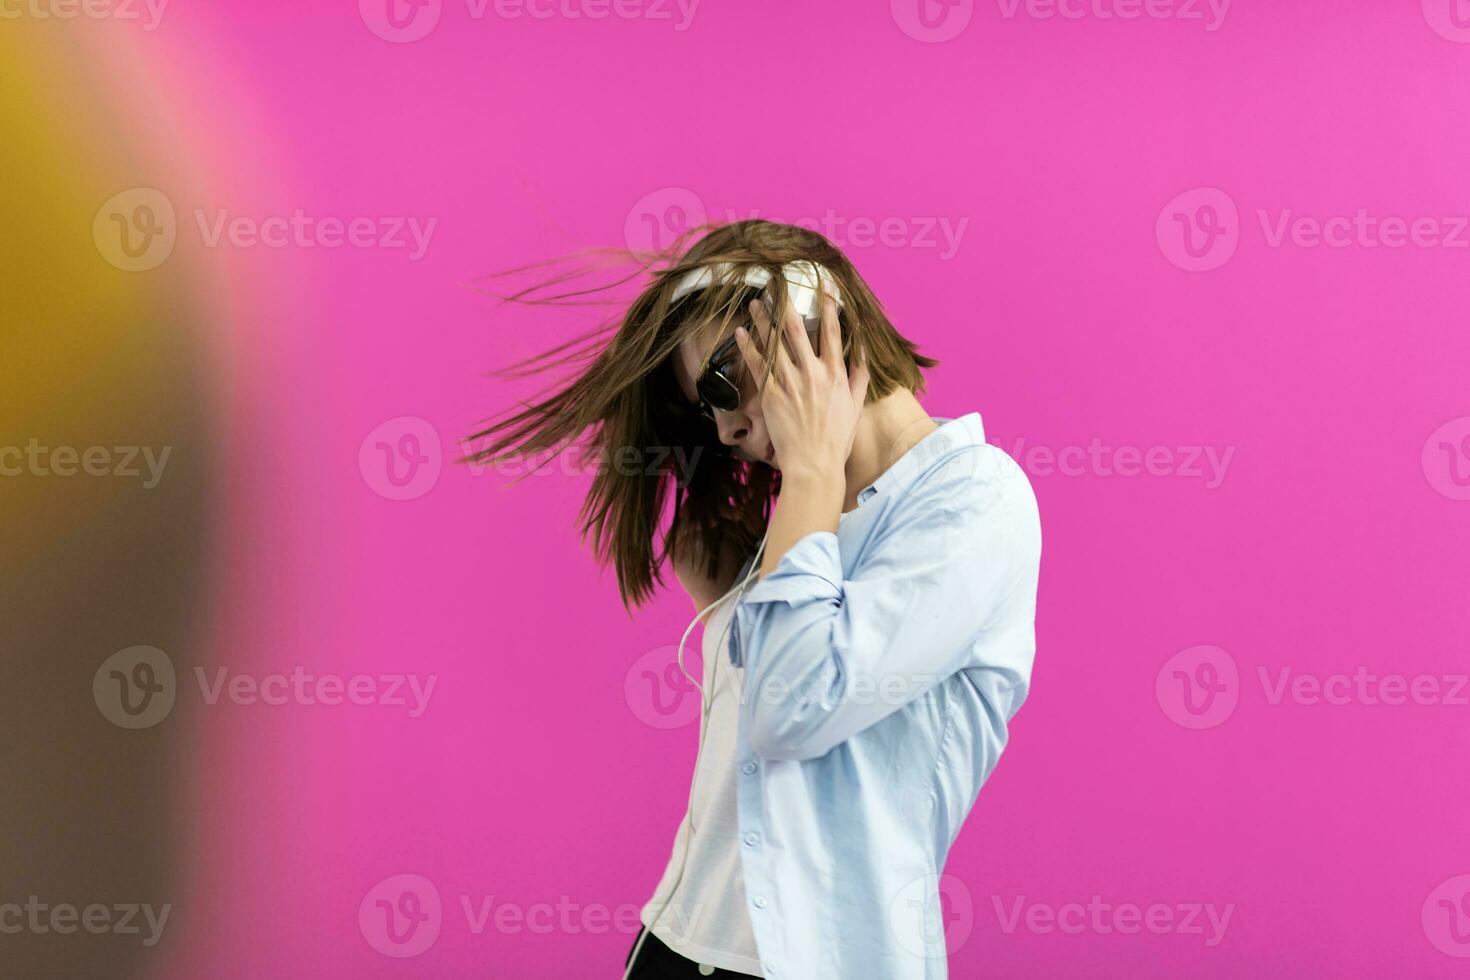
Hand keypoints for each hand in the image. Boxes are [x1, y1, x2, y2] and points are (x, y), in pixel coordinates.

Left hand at [735, 285, 869, 481]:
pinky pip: (757, 364)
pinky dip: (748, 345)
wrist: (814, 465)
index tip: (823, 286)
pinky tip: (741, 331)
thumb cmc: (836, 440)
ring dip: (764, 319)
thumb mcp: (857, 407)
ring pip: (774, 342)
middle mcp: (813, 374)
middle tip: (779, 285)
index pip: (832, 332)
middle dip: (787, 304)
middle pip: (797, 330)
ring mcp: (790, 383)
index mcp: (835, 375)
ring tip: (757, 302)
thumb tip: (862, 352)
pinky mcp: (771, 395)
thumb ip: (859, 377)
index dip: (828, 306)